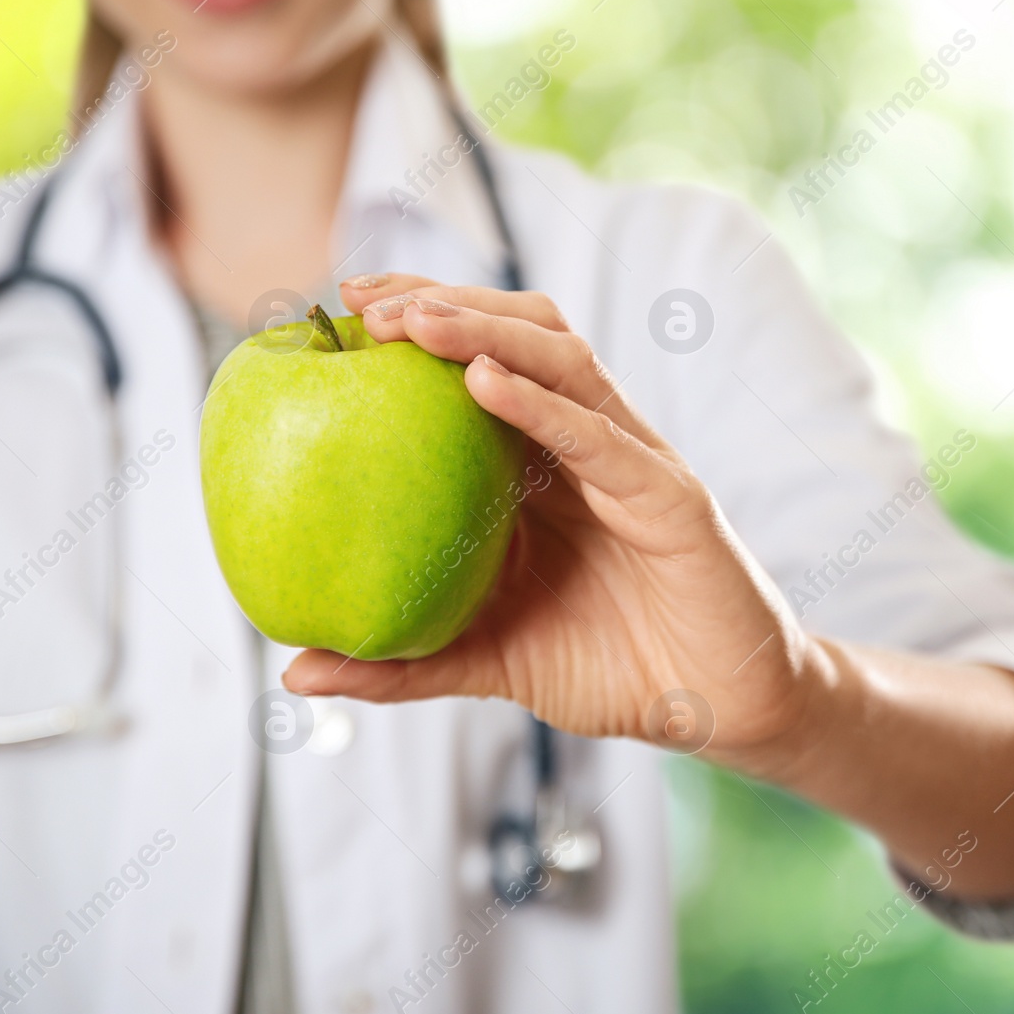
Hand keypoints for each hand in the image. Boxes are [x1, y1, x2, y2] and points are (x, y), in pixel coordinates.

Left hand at [282, 276, 1013, 901]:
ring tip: (414, 318)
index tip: (334, 315)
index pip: (481, 363)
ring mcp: (634, 462)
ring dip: (486, 329)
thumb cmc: (607, 669)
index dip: (417, 326)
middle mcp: (588, 444)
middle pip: (520, 335)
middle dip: (442, 302)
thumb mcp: (486, 661)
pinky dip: (544, 406)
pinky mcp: (672, 500)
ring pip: (563, 362)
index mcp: (543, 467)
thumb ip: (400, 663)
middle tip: (359, 300)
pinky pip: (602, 439)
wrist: (718, 714)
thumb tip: (295, 671)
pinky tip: (484, 384)